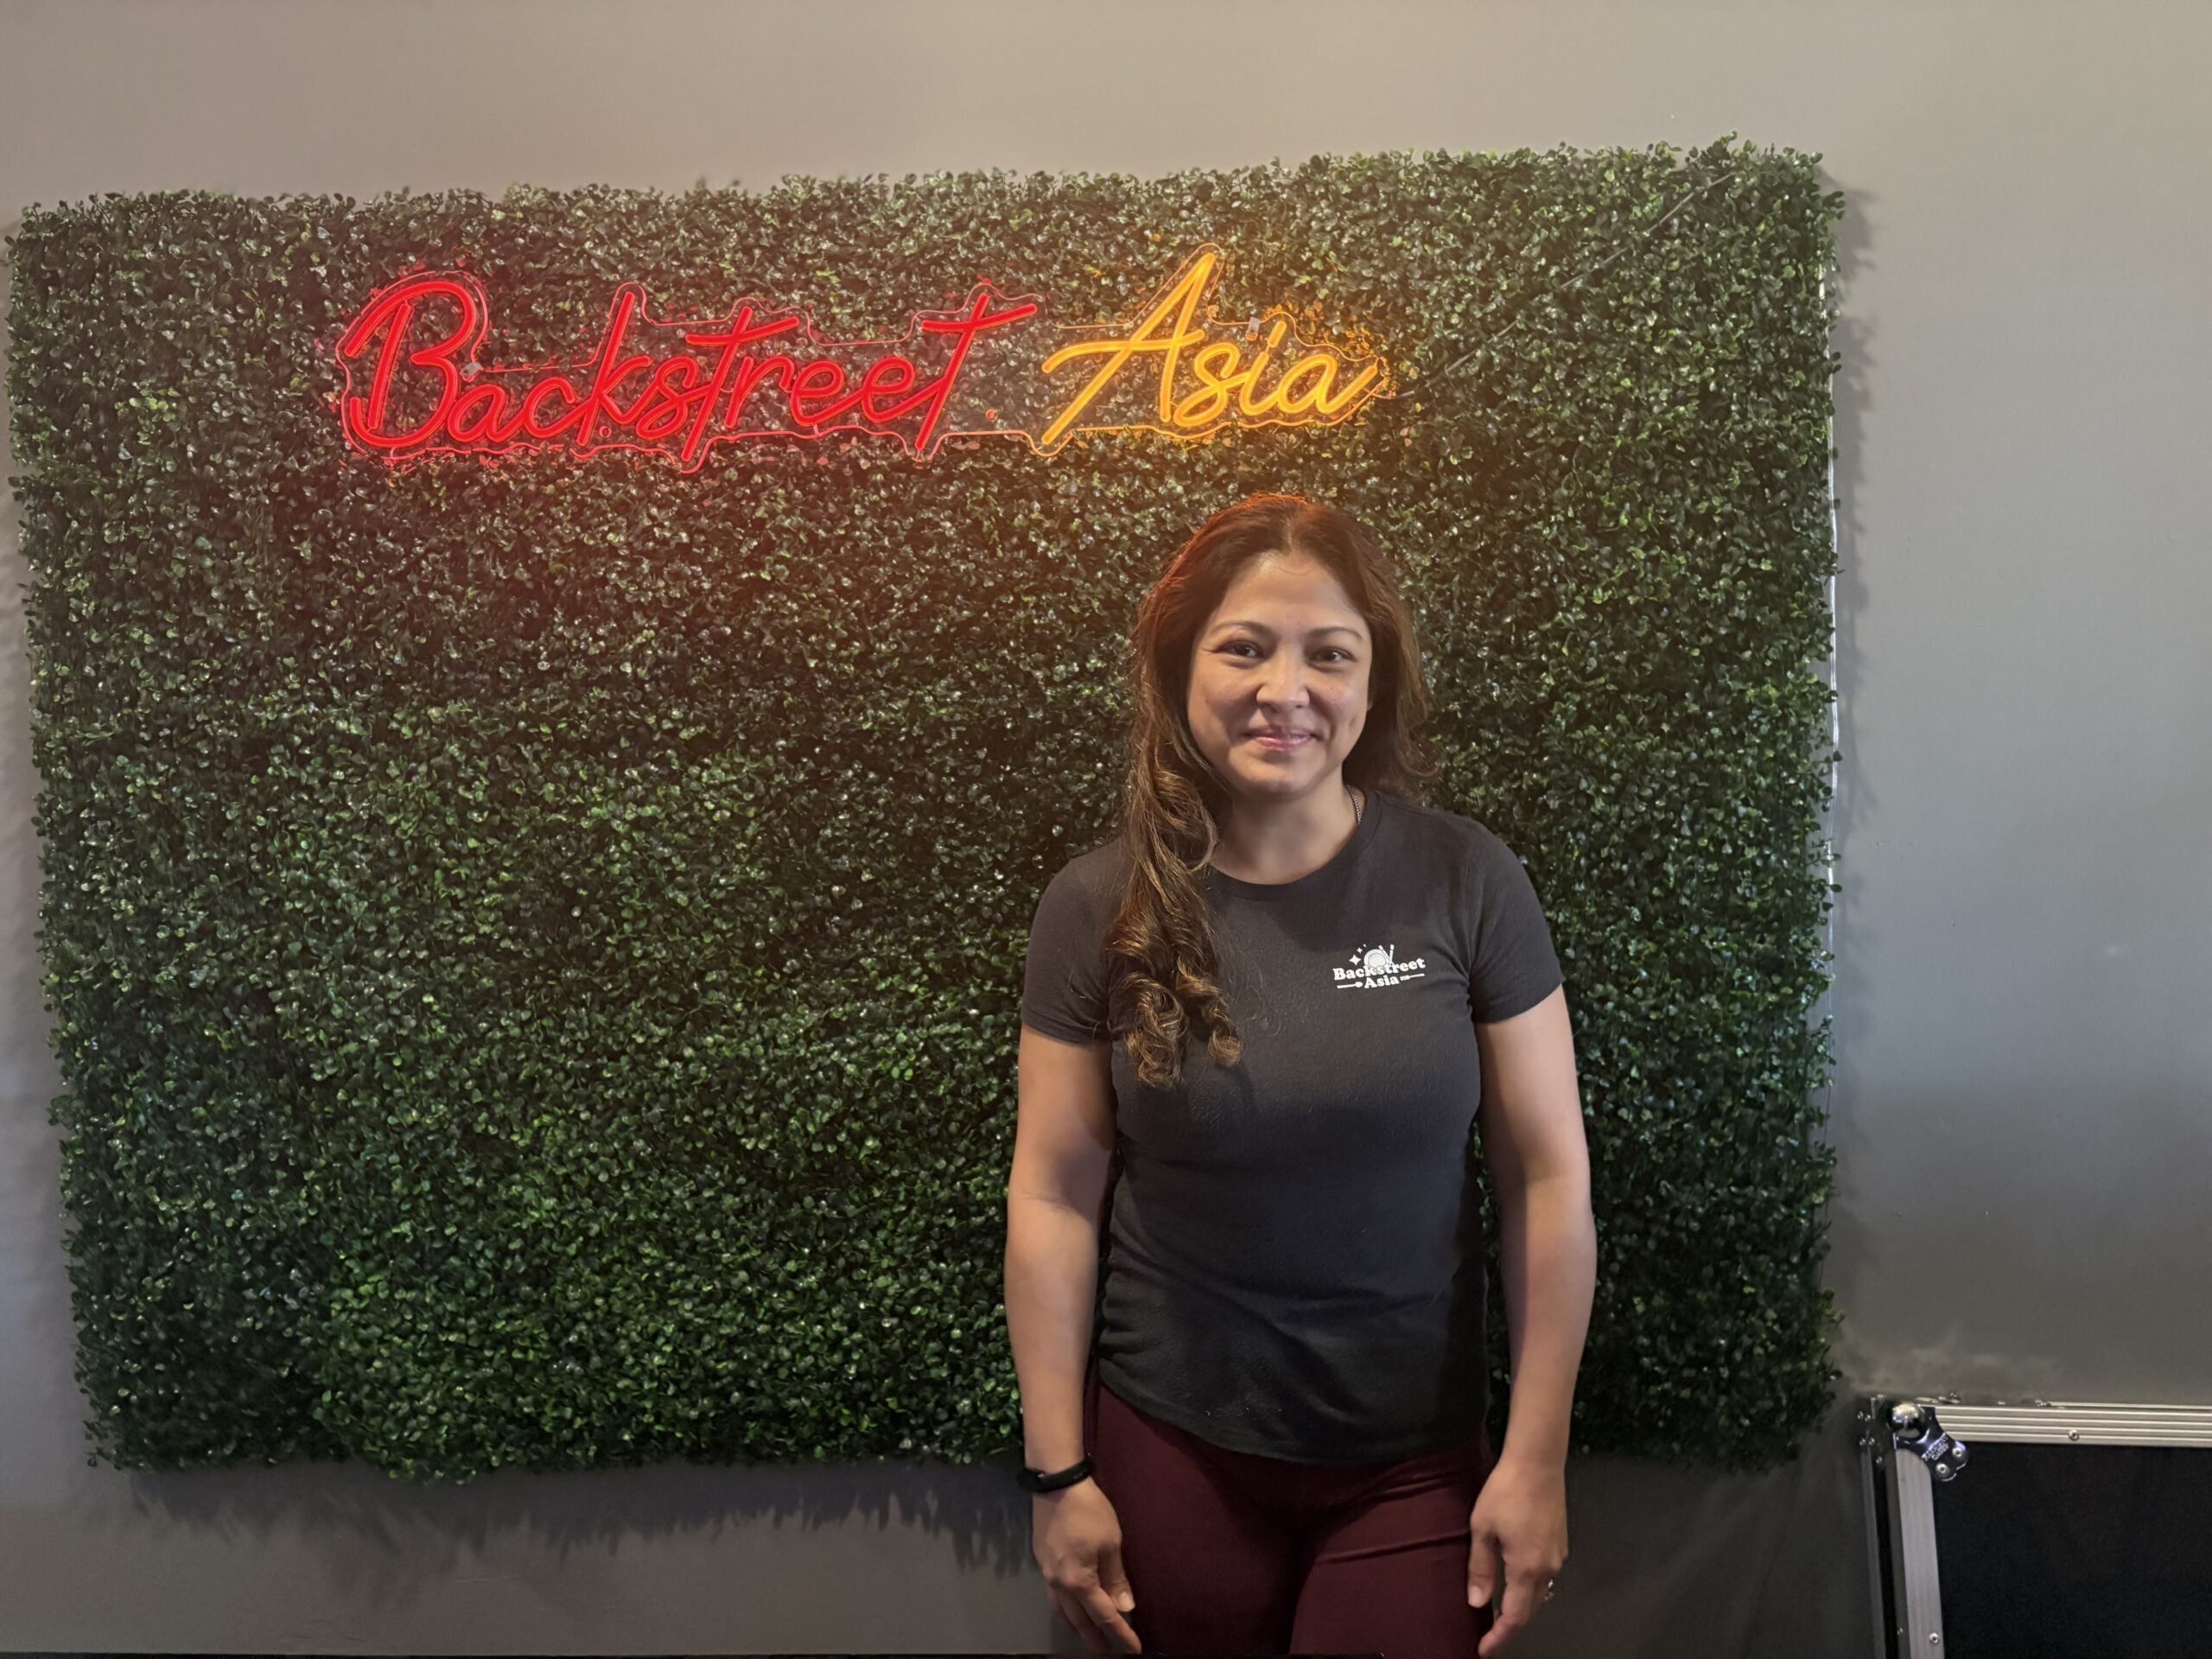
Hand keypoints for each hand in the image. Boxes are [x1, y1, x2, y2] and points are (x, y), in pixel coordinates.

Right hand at [1032, 1479, 1142, 1652]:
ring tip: (1088, 1636)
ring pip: (1062, 1611)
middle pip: (1079, 1620)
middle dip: (1095, 1638)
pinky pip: (1054, 1597)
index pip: (1104, 1616)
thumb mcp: (1111, 1542)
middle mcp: (1059, 1584)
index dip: (1120, 1634)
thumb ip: (1116, 1578)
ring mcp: (1047, 1574)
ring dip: (1076, 1627)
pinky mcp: (1042, 1562)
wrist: (1055, 1484)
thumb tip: (1125, 1607)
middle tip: (1108, 1651)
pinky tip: (1071, 1607)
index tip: (1132, 1649)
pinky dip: (1065, 1609)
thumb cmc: (1089, 1511)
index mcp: (1079, 1582)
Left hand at [1466, 1450, 1567, 1654]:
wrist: (1537, 1462)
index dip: (1499, 1637)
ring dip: (1520, 1608)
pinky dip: (1529, 1590)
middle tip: (1487, 1635)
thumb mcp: (1481, 1529)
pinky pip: (1546, 1578)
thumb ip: (1479, 1568)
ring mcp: (1558, 1557)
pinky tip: (1515, 1584)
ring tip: (1497, 1613)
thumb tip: (1477, 1603)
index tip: (1483, 1650)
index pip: (1514, 1617)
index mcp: (1527, 1569)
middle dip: (1509, 1626)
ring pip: (1540, 1595)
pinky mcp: (1561, 1544)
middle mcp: (1548, 1568)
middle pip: (1530, 1610)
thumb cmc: (1505, 1492)